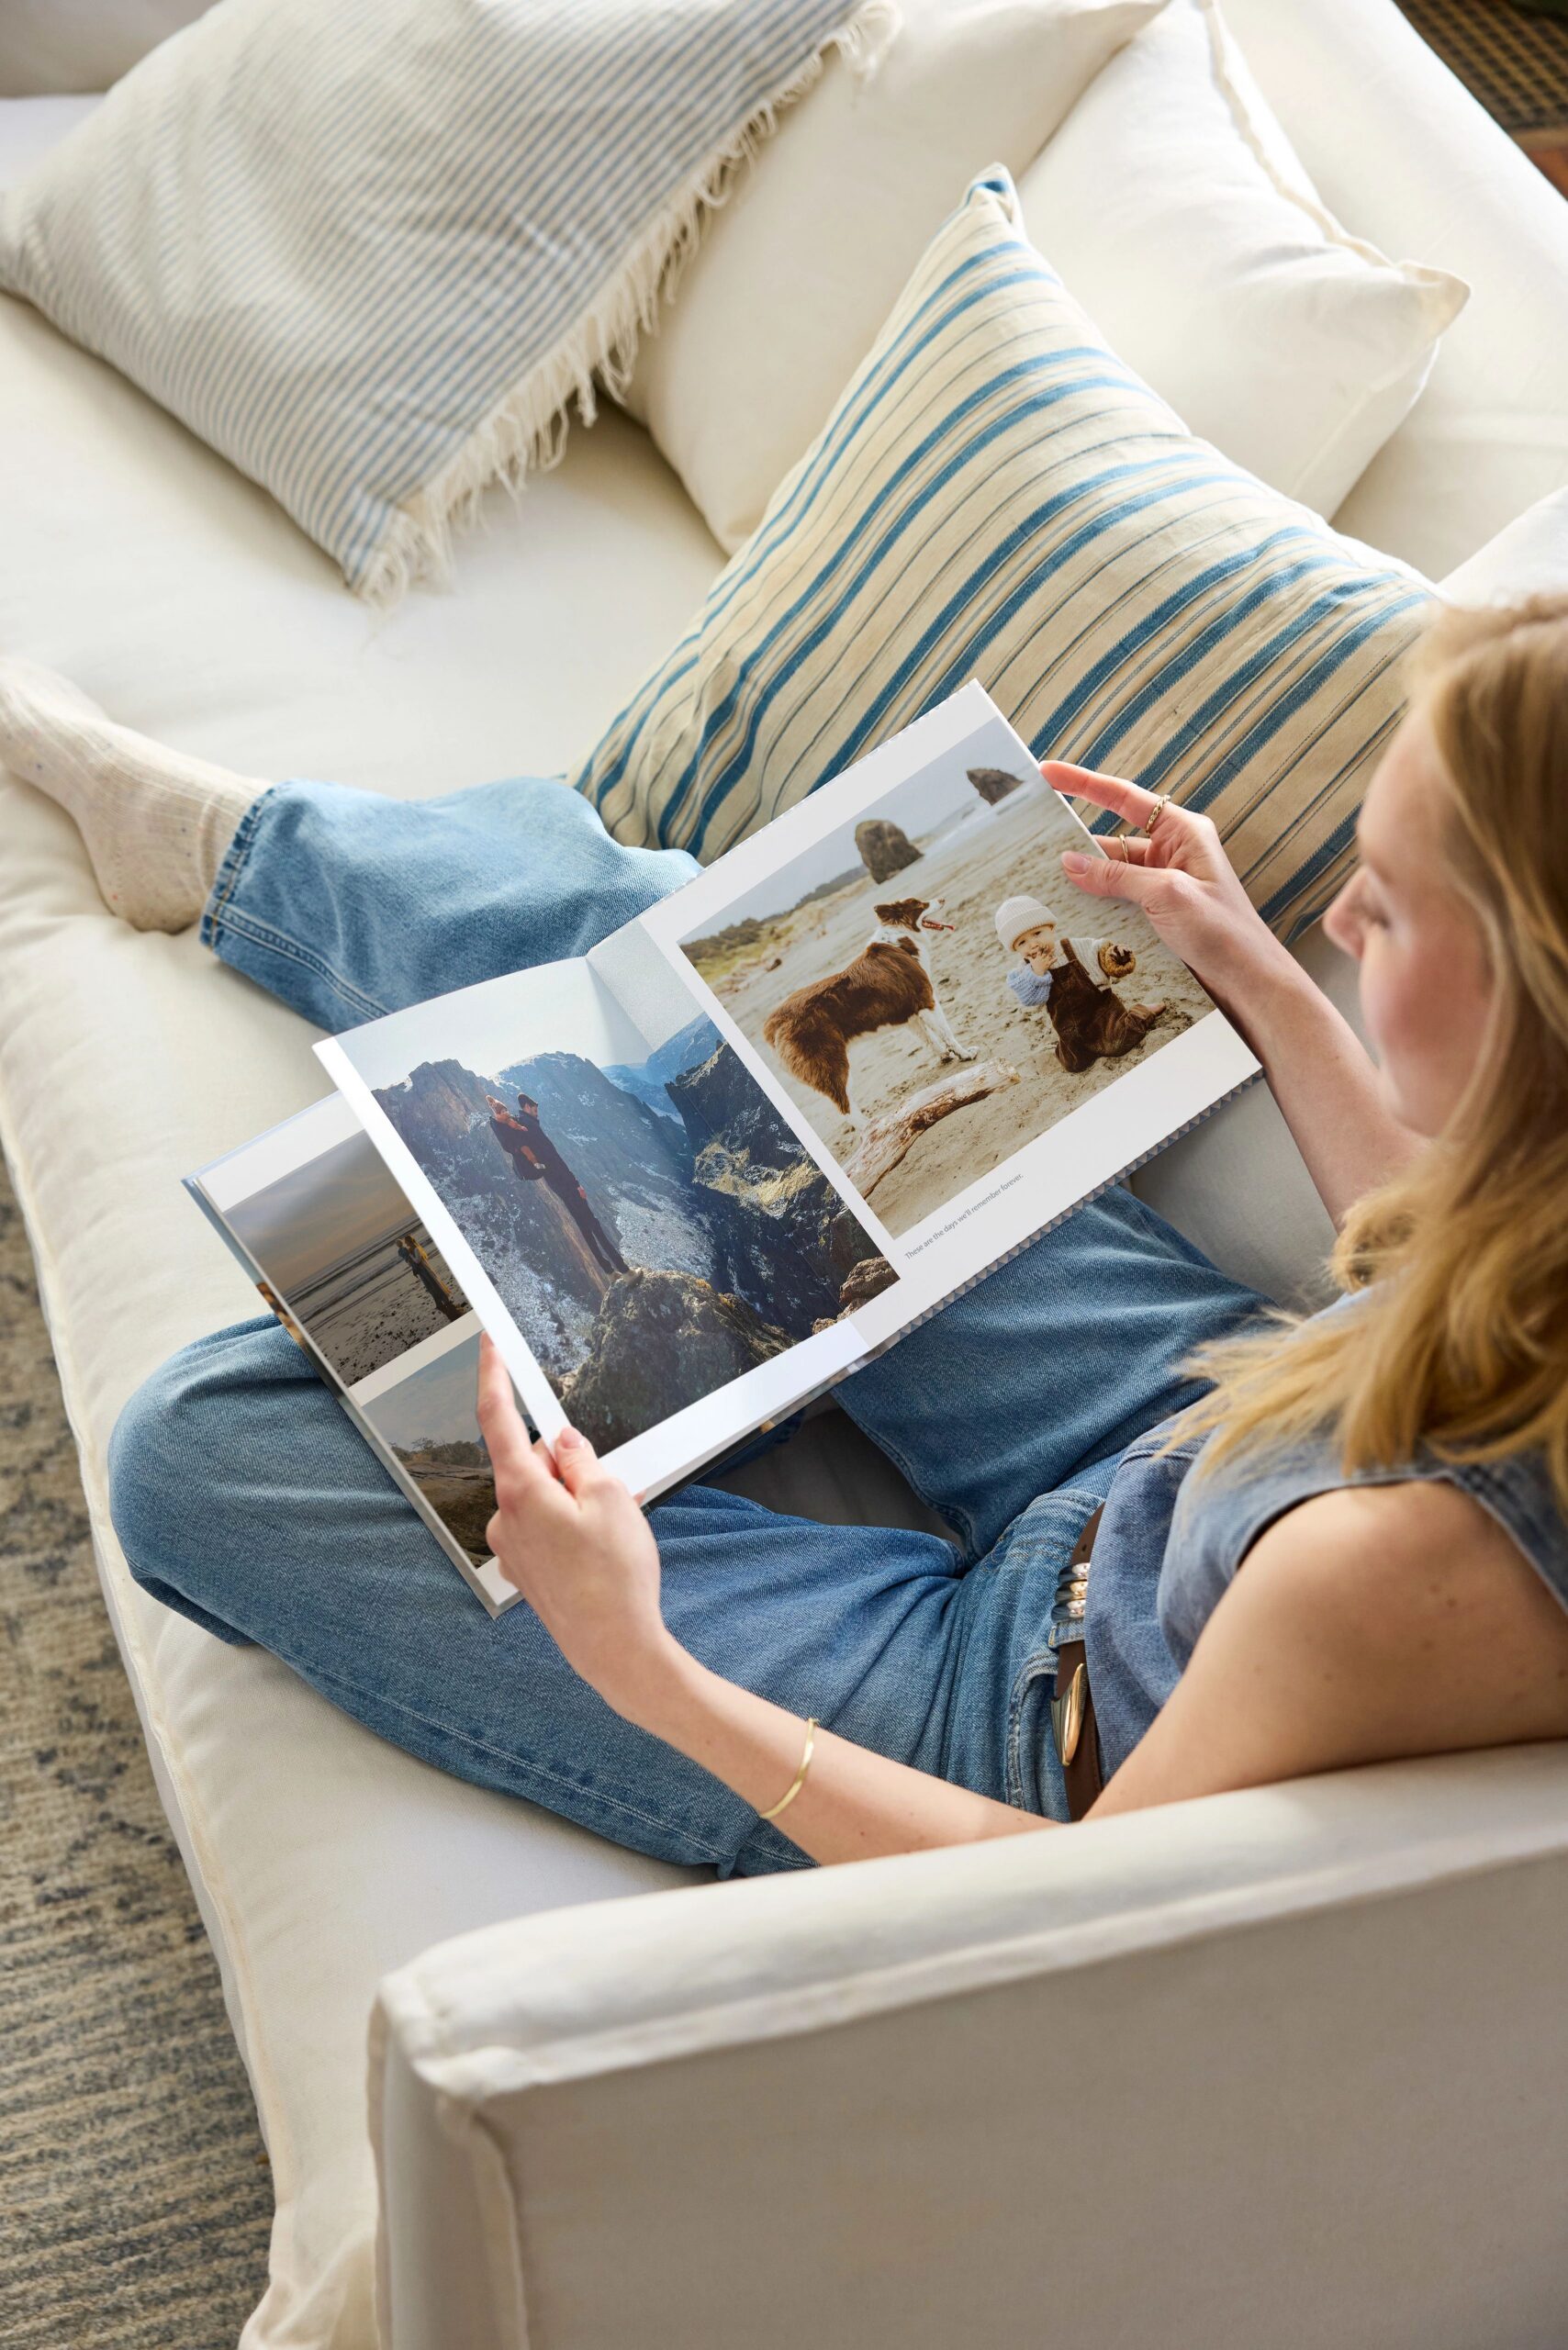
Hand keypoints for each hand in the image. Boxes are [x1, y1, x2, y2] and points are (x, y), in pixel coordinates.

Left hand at [476, 1335, 676, 1718]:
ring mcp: (513, 1547)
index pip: (498, 1419)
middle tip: (611, 1486)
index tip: (488, 1345)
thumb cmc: (616, 1576)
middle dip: (567, 1461)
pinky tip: (600, 1550)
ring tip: (612, 1530)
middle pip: (531, 1461)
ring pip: (541, 1496)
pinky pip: (545, 1527)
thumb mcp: (612, 1497)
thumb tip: (562, 1441)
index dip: (493, 1376)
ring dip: (573, 1497)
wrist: (615, 1648)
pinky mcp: (526, 1570)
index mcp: (521, 1491)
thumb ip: (582, 1459)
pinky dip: (571, 1524)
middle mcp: (505, 1517)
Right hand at [1042, 761, 1295, 1005]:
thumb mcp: (1167, 895)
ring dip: (1086, 881)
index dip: (1084, 783)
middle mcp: (1173, 851)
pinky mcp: (1159, 910)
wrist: (1249, 979)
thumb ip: (1116, 876)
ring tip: (1046, 886)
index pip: (1124, 798)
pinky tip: (1073, 912)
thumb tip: (1069, 862)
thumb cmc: (1224, 931)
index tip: (1048, 772)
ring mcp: (1165, 881)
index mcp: (1183, 831)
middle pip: (1112, 837)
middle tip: (1034, 842)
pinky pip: (1118, 898)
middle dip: (1077, 843)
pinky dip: (1097, 903)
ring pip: (1112, 872)